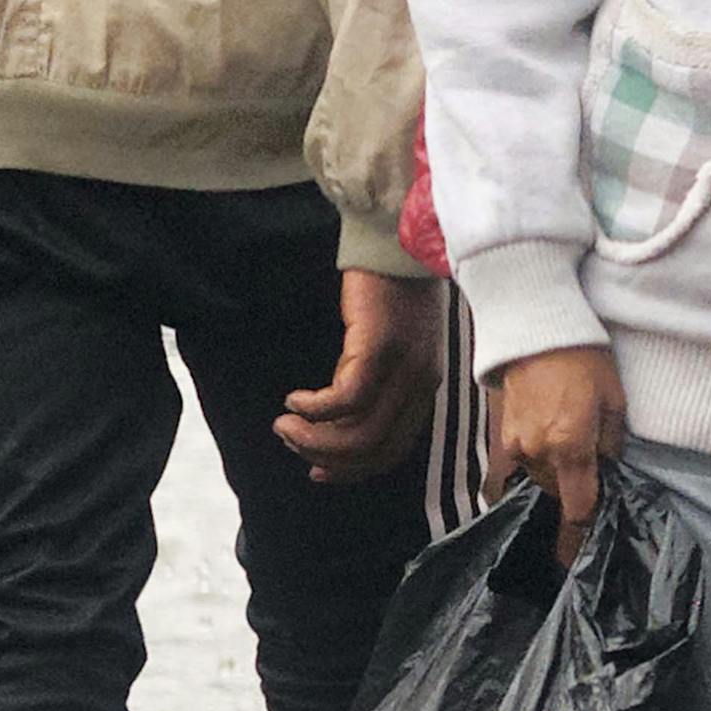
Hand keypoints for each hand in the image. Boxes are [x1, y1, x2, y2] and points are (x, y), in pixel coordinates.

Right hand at [276, 268, 436, 487]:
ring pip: (358, 434)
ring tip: (286, 426)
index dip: (353, 469)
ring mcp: (402, 369)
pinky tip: (294, 399)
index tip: (319, 469)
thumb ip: (378, 379)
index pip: (393, 449)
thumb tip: (340, 413)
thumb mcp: (392, 343)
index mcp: (424, 387)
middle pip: (375, 450)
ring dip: (315, 439)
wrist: (399, 241)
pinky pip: (344, 399)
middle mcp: (419, 384)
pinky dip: (315, 409)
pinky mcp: (379, 349)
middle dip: (328, 459)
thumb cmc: (392, 286)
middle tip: (292, 445)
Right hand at [484, 344, 620, 543]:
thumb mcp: (613, 401)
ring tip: (569, 434)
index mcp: (569, 447)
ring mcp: (517, 446)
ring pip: (542, 478)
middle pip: (559, 494)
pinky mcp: (504, 436)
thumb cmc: (583, 359)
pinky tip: (551, 427)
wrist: (536, 330)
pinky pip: (527, 460)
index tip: (599, 508)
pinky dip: (540, 454)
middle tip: (590, 456)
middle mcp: (539, 453)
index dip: (591, 515)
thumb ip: (610, 445)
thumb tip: (606, 469)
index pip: (579, 507)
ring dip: (557, 470)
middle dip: (576, 484)